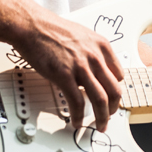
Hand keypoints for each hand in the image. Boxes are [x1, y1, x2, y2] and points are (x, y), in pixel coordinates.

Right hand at [12, 9, 123, 131]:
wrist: (32, 25)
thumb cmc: (52, 30)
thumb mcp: (83, 36)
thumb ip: (92, 53)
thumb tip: (94, 70)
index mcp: (102, 46)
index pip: (119, 74)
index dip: (115, 90)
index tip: (111, 99)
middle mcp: (95, 56)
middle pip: (114, 89)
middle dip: (114, 108)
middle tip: (109, 117)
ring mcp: (81, 66)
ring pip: (100, 99)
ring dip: (101, 117)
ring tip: (98, 125)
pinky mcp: (64, 75)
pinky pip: (77, 102)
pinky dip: (79, 115)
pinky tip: (77, 121)